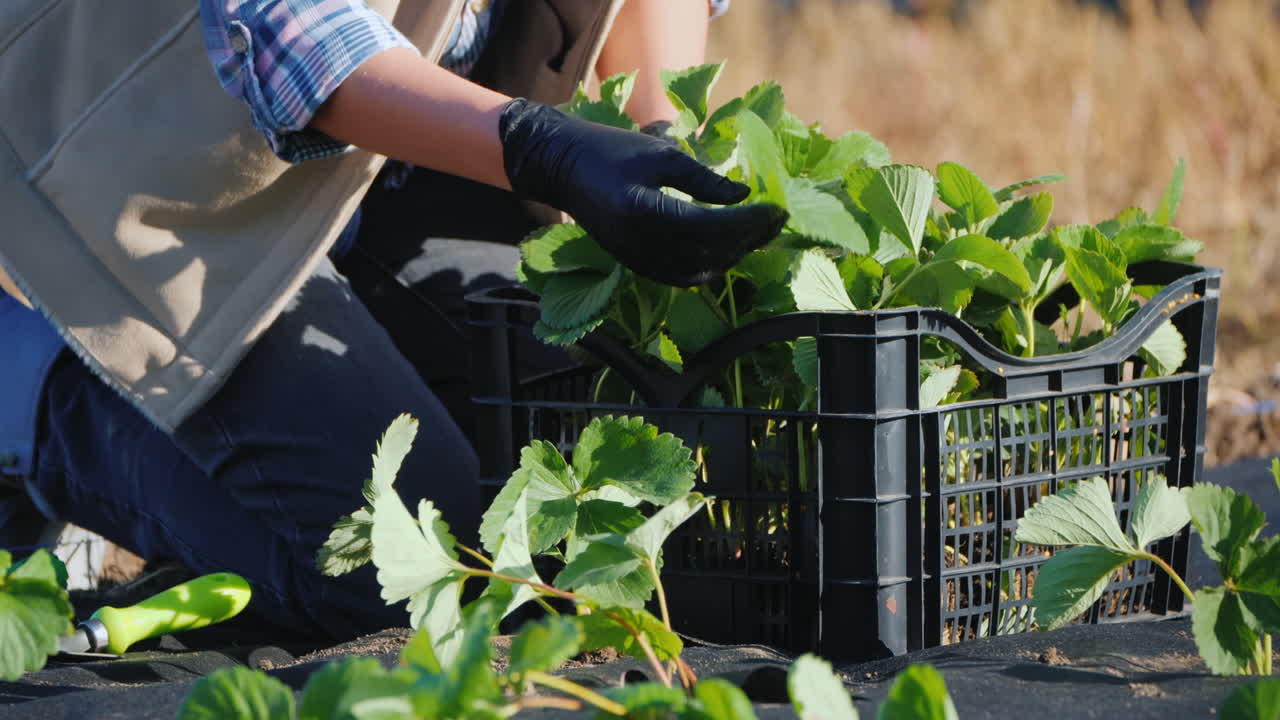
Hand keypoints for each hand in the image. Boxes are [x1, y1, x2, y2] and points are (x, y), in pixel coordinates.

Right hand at [499, 99, 787, 286]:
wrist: (564, 168)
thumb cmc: (611, 150)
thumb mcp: (660, 153)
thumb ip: (702, 177)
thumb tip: (744, 193)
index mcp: (644, 212)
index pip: (709, 225)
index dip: (748, 221)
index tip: (777, 208)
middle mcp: (640, 245)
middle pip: (708, 252)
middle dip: (748, 239)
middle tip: (777, 220)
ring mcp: (637, 260)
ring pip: (699, 271)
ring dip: (733, 255)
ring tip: (759, 233)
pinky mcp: (637, 266)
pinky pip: (682, 276)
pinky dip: (710, 265)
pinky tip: (729, 248)